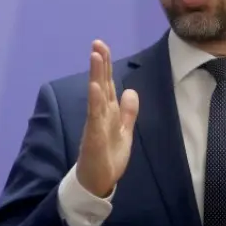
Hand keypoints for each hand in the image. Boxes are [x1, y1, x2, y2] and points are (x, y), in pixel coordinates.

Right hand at [76, 40, 139, 197]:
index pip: (107, 83)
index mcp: (108, 112)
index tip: (102, 46)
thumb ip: (128, 112)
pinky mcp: (93, 137)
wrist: (97, 182)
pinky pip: (94, 117)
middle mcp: (100, 114)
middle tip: (97, 43)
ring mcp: (95, 124)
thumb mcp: (124, 131)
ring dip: (96, 75)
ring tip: (95, 56)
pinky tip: (95, 87)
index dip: (105, 65)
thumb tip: (131, 90)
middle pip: (100, 84)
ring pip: (96, 96)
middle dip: (99, 63)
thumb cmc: (108, 157)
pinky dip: (95, 101)